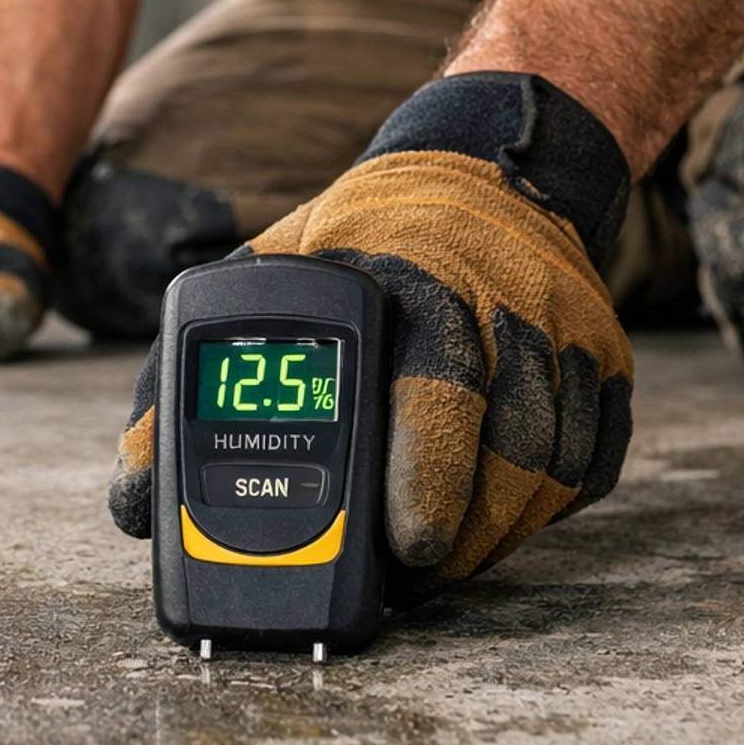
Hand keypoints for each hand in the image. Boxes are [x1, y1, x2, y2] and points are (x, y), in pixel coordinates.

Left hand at [109, 74, 633, 591]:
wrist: (484, 168)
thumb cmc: (357, 239)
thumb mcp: (258, 281)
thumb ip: (181, 388)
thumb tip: (134, 505)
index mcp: (409, 272)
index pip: (436, 382)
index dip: (428, 473)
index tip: (409, 546)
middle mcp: (502, 297)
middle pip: (507, 446)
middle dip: (461, 531)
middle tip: (411, 576)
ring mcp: (567, 331)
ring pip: (549, 470)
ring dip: (494, 533)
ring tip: (435, 558)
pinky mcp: (609, 362)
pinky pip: (589, 468)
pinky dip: (542, 509)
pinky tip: (490, 517)